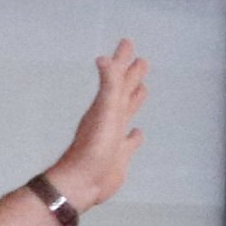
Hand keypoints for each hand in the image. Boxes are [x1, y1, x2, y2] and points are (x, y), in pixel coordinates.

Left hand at [48, 39, 148, 211]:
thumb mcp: (104, 112)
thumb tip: (103, 59)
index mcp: (106, 105)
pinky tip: (137, 134)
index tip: (127, 42)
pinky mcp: (120, 155)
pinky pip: (130, 142)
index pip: (117, 76)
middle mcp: (110, 117)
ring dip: (134, 100)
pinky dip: (135, 136)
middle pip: (123, 91)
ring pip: (128, 112)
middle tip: (140, 60)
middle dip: (131, 74)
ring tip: (142, 89)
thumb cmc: (92, 148)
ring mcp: (115, 136)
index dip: (123, 60)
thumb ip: (108, 86)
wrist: (83, 183)